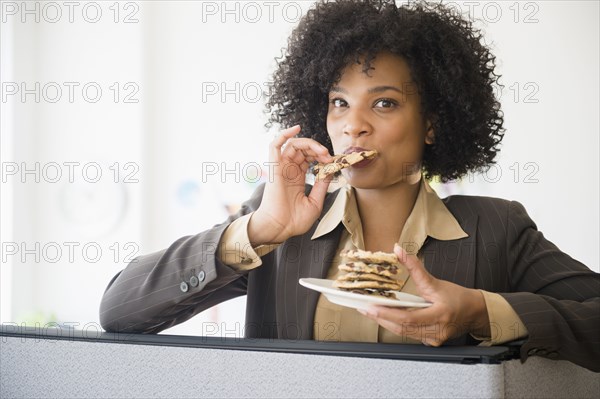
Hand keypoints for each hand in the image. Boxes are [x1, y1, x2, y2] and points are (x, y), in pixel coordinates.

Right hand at [248, 125, 332, 244]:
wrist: (280, 228)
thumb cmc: (294, 221)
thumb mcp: (316, 202)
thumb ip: (322, 185)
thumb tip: (331, 170)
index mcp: (296, 178)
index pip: (309, 158)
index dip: (322, 156)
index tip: (332, 162)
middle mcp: (288, 170)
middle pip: (303, 149)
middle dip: (318, 149)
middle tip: (329, 157)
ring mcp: (280, 168)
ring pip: (293, 144)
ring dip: (310, 143)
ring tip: (322, 152)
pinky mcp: (274, 168)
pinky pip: (275, 145)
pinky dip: (284, 134)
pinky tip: (296, 128)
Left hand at [358, 244, 490, 345]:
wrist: (474, 313)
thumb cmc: (458, 297)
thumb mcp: (435, 281)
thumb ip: (414, 267)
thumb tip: (398, 251)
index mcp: (439, 315)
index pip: (408, 318)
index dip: (387, 313)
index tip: (371, 307)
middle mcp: (436, 330)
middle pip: (402, 327)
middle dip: (380, 317)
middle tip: (363, 308)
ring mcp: (434, 339)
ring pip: (403, 332)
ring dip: (385, 321)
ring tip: (369, 311)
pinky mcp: (431, 341)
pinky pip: (409, 334)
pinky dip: (395, 325)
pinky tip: (384, 317)